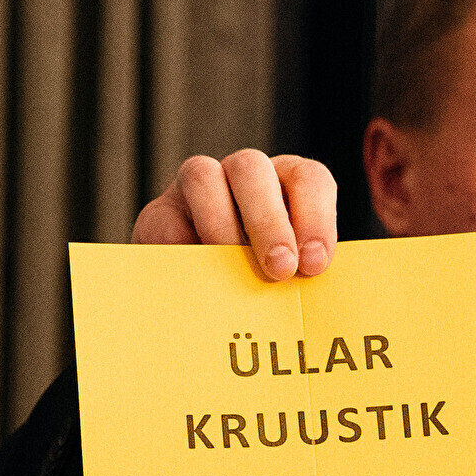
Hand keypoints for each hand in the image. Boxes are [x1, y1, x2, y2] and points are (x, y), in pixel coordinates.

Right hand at [133, 150, 336, 279]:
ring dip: (222, 227)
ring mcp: (196, 189)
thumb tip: (310, 294)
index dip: (316, 216)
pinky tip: (196, 280)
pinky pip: (165, 220)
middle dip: (269, 221)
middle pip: (252, 169)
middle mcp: (242, 177)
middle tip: (280, 269)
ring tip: (233, 274)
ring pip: (202, 178)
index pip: (308, 178)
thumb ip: (303, 275)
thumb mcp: (293, 278)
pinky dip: (182, 248)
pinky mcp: (159, 214)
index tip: (315, 263)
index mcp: (287, 185)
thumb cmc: (265, 287)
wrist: (204, 305)